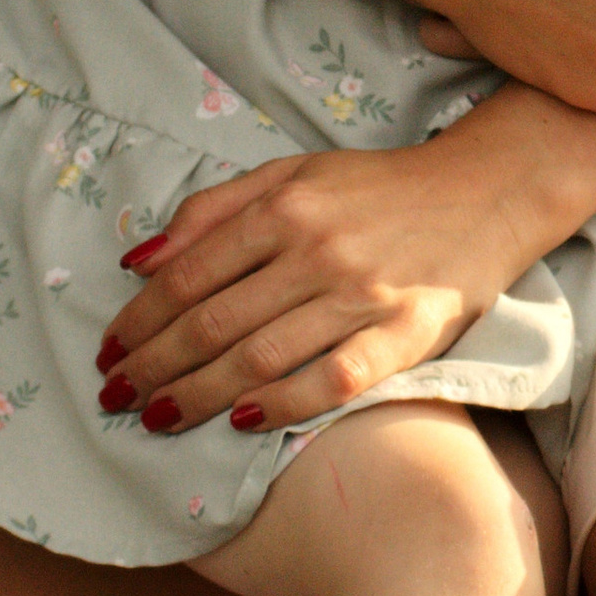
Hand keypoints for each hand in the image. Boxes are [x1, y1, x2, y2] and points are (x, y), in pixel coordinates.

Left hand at [95, 139, 539, 432]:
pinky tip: (243, 421)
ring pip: (261, 358)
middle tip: (115, 397)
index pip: (188, 278)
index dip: (138, 322)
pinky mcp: (406, 334)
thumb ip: (215, 210)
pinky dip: (283, 404)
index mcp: (284, 208)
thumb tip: (138, 260)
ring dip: (199, 395)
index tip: (107, 353)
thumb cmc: (378, 188)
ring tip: (158, 418)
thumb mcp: (293, 174)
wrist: (488, 190)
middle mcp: (318, 252)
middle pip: (213, 324)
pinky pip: (334, 380)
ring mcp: (363, 296)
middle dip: (155, 367)